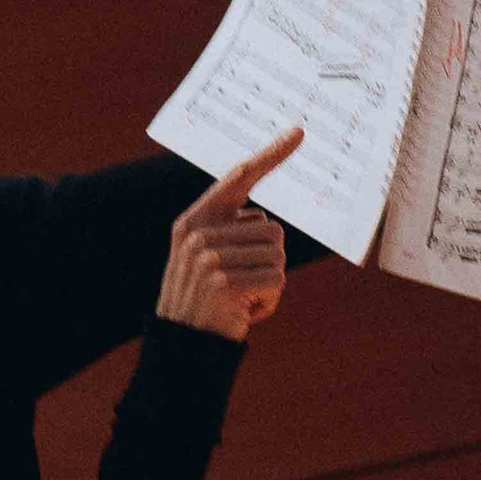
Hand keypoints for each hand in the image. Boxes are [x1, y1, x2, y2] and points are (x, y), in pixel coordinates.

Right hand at [156, 128, 300, 338]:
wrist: (181, 347)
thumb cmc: (203, 302)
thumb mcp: (205, 259)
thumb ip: (227, 233)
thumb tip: (264, 220)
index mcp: (195, 220)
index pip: (239, 178)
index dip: (271, 155)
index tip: (299, 132)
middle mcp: (199, 233)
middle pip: (272, 229)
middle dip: (268, 260)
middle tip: (243, 286)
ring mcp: (209, 257)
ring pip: (277, 255)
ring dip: (270, 283)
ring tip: (242, 300)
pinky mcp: (224, 282)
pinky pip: (275, 281)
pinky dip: (268, 302)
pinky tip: (244, 313)